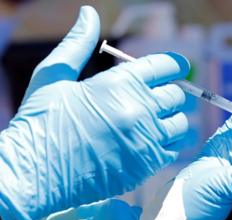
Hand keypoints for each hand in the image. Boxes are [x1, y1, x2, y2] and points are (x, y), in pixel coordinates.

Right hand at [0, 6, 188, 219]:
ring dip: (170, 120)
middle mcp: (138, 109)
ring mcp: (145, 139)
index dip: (174, 64)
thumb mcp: (54, 76)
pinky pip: (174, 149)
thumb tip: (89, 12)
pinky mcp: (146, 165)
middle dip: (168, 93)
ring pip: (180, 123)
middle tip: (153, 99)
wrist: (33, 174)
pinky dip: (167, 144)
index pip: (166, 65)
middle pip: (177, 94)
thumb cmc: (40, 122)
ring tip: (151, 122)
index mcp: (119, 83)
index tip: (175, 69)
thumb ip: (77, 43)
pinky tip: (149, 142)